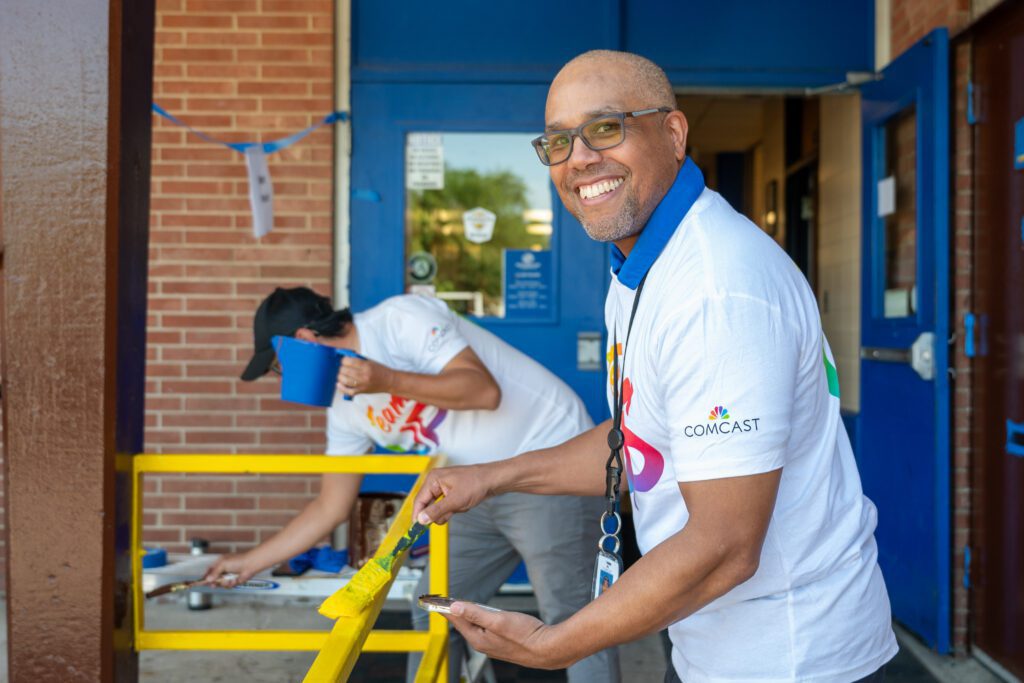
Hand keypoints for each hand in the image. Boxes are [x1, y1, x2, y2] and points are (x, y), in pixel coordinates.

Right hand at [203, 553, 255, 586]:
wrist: (251, 565)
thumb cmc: (238, 561)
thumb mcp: (223, 564)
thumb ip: (215, 572)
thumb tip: (208, 579)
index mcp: (220, 563)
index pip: (210, 570)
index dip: (206, 576)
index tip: (202, 582)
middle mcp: (223, 569)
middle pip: (214, 579)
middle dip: (214, 582)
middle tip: (214, 585)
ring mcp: (229, 575)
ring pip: (221, 583)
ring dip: (225, 583)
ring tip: (229, 579)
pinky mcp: (234, 580)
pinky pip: (229, 585)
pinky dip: (231, 584)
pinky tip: (235, 580)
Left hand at [337, 356, 394, 396]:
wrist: (389, 381)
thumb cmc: (380, 370)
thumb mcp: (370, 362)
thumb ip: (358, 360)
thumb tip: (346, 358)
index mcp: (366, 365)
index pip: (348, 361)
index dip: (344, 360)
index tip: (344, 361)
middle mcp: (363, 375)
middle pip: (345, 370)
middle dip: (341, 368)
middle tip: (343, 368)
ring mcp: (362, 384)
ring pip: (345, 380)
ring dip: (340, 377)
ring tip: (341, 375)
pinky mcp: (362, 391)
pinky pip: (349, 391)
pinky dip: (342, 388)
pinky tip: (339, 384)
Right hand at [413, 464, 497, 524]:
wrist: (492, 480)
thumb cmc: (476, 484)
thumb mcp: (455, 501)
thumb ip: (436, 511)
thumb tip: (421, 519)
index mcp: (433, 480)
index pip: (419, 500)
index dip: (418, 515)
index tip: (417, 529)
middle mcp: (436, 483)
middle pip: (428, 505)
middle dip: (441, 512)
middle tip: (452, 511)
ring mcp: (443, 488)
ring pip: (438, 508)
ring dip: (449, 511)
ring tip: (461, 504)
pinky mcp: (450, 493)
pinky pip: (447, 507)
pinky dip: (454, 509)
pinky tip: (464, 504)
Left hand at [444, 603, 567, 669]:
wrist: (547, 649)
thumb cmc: (525, 635)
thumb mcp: (498, 620)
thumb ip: (475, 613)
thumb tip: (455, 606)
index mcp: (478, 638)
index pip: (456, 619)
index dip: (445, 607)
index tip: (435, 600)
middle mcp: (483, 643)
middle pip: (464, 623)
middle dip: (455, 611)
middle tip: (446, 599)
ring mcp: (492, 644)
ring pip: (475, 626)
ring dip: (468, 614)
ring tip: (460, 604)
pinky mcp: (501, 643)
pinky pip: (485, 629)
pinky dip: (480, 619)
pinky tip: (484, 614)